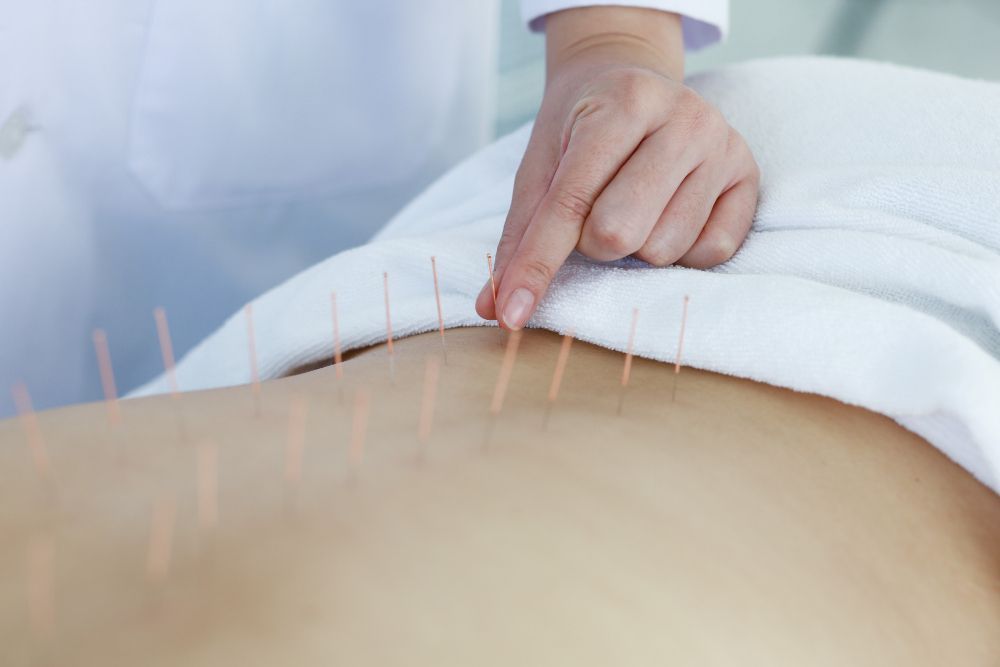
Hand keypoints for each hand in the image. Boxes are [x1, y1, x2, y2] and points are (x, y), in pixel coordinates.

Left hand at [475, 7, 758, 328]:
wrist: (633, 80)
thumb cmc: (581, 128)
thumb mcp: (541, 165)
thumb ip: (519, 235)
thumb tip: (495, 307)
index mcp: (625, 102)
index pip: (571, 202)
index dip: (536, 264)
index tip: (513, 314)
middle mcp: (685, 119)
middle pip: (618, 234)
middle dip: (593, 243)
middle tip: (596, 210)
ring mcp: (725, 146)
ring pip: (663, 250)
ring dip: (637, 246)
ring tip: (636, 205)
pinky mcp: (750, 177)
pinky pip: (711, 253)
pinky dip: (680, 251)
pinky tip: (671, 214)